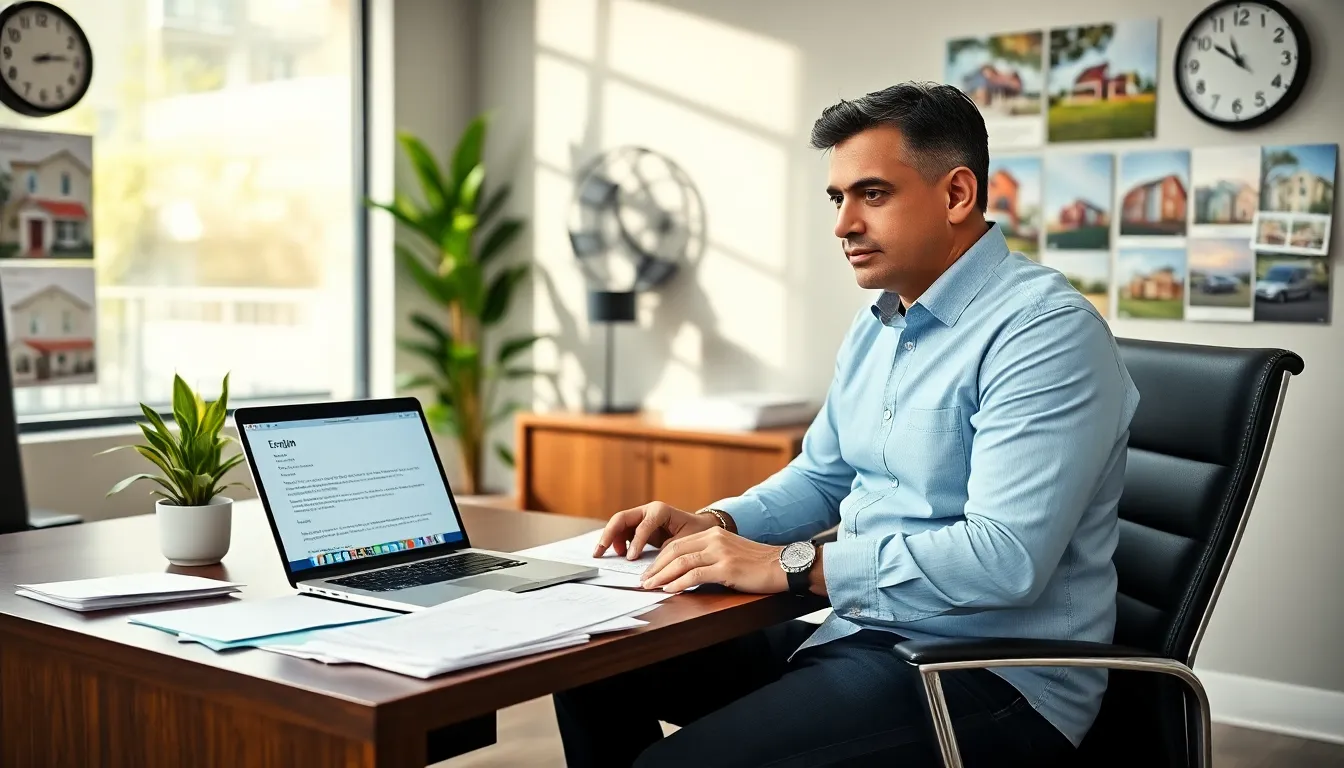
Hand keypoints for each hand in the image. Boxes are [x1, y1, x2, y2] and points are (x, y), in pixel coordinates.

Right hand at [592, 501, 718, 559]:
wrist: (701, 527)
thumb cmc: (696, 532)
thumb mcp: (686, 541)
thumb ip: (669, 550)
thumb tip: (654, 566)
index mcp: (660, 511)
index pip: (642, 526)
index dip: (635, 543)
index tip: (630, 559)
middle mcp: (648, 510)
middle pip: (621, 518)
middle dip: (608, 534)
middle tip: (599, 551)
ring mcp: (641, 517)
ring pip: (618, 524)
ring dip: (609, 538)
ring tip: (605, 554)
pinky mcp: (638, 525)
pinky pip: (622, 532)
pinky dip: (616, 542)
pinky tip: (618, 554)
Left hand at [639, 527, 786, 593]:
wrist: (783, 565)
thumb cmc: (757, 564)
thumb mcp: (729, 552)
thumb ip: (709, 557)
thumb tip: (684, 572)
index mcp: (713, 533)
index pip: (677, 544)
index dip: (659, 558)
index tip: (648, 571)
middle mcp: (714, 538)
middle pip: (675, 551)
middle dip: (655, 567)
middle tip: (643, 580)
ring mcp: (720, 552)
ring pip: (681, 562)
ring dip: (661, 575)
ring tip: (650, 586)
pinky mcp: (727, 568)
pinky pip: (695, 574)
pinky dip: (679, 582)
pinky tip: (670, 589)